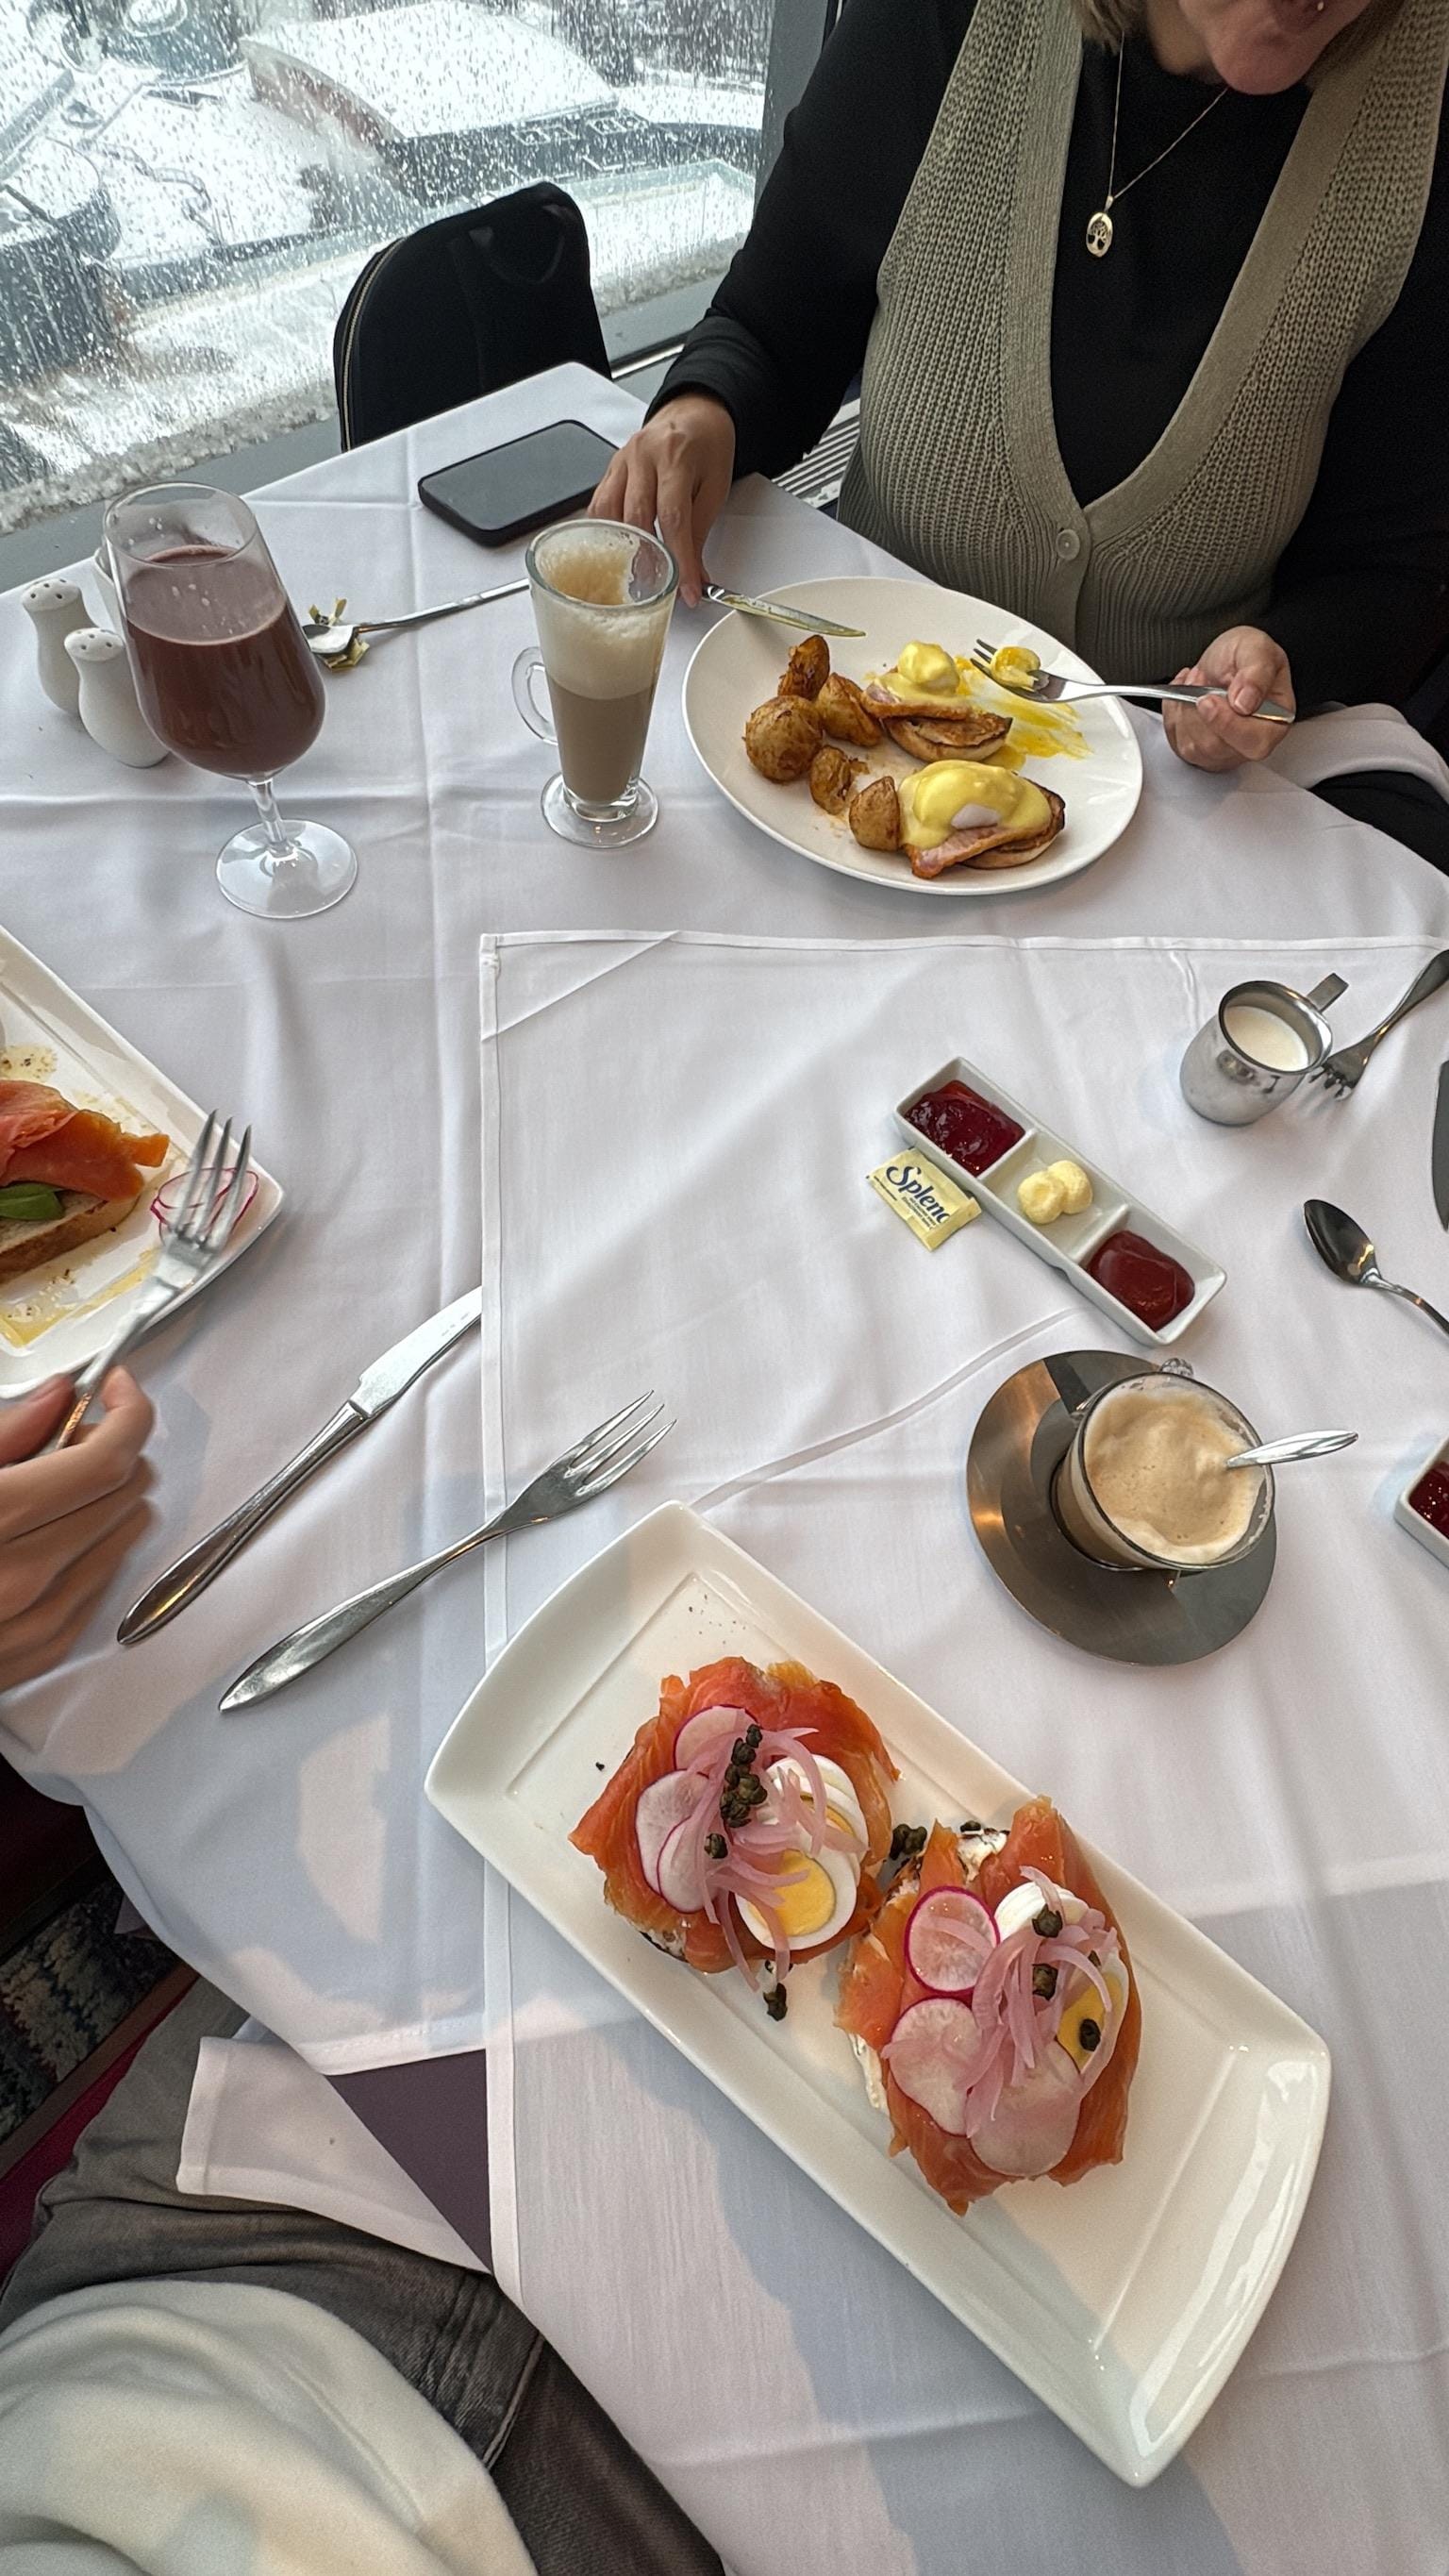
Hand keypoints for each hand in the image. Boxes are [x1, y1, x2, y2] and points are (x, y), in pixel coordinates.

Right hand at [0, 1370, 153, 1692]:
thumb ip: (1, 1436)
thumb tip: (54, 1398)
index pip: (106, 1460)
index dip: (128, 1412)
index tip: (118, 1389)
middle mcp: (20, 1577)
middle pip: (124, 1496)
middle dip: (113, 1451)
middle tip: (71, 1436)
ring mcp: (33, 1623)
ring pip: (122, 1541)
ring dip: (108, 1502)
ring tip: (59, 1487)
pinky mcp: (38, 1653)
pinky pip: (99, 1587)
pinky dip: (93, 1550)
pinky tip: (55, 1536)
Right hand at [589, 394, 735, 608]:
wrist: (694, 412)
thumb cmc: (707, 444)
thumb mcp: (715, 487)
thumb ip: (701, 532)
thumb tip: (696, 577)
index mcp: (675, 456)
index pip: (673, 518)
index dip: (680, 559)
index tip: (687, 589)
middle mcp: (643, 455)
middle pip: (636, 517)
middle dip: (648, 559)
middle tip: (658, 589)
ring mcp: (622, 461)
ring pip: (609, 512)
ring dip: (620, 547)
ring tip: (634, 574)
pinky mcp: (610, 470)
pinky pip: (599, 505)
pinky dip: (606, 531)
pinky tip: (615, 549)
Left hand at [1162, 628, 1294, 773]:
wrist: (1224, 658)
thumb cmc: (1245, 655)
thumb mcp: (1257, 648)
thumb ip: (1257, 673)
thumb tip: (1246, 702)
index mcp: (1274, 722)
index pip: (1252, 743)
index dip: (1226, 724)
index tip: (1208, 699)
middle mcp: (1250, 743)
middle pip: (1214, 746)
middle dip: (1198, 709)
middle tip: (1202, 678)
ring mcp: (1224, 752)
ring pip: (1192, 746)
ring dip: (1184, 709)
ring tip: (1197, 685)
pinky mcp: (1200, 753)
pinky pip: (1176, 742)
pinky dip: (1174, 714)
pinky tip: (1186, 697)